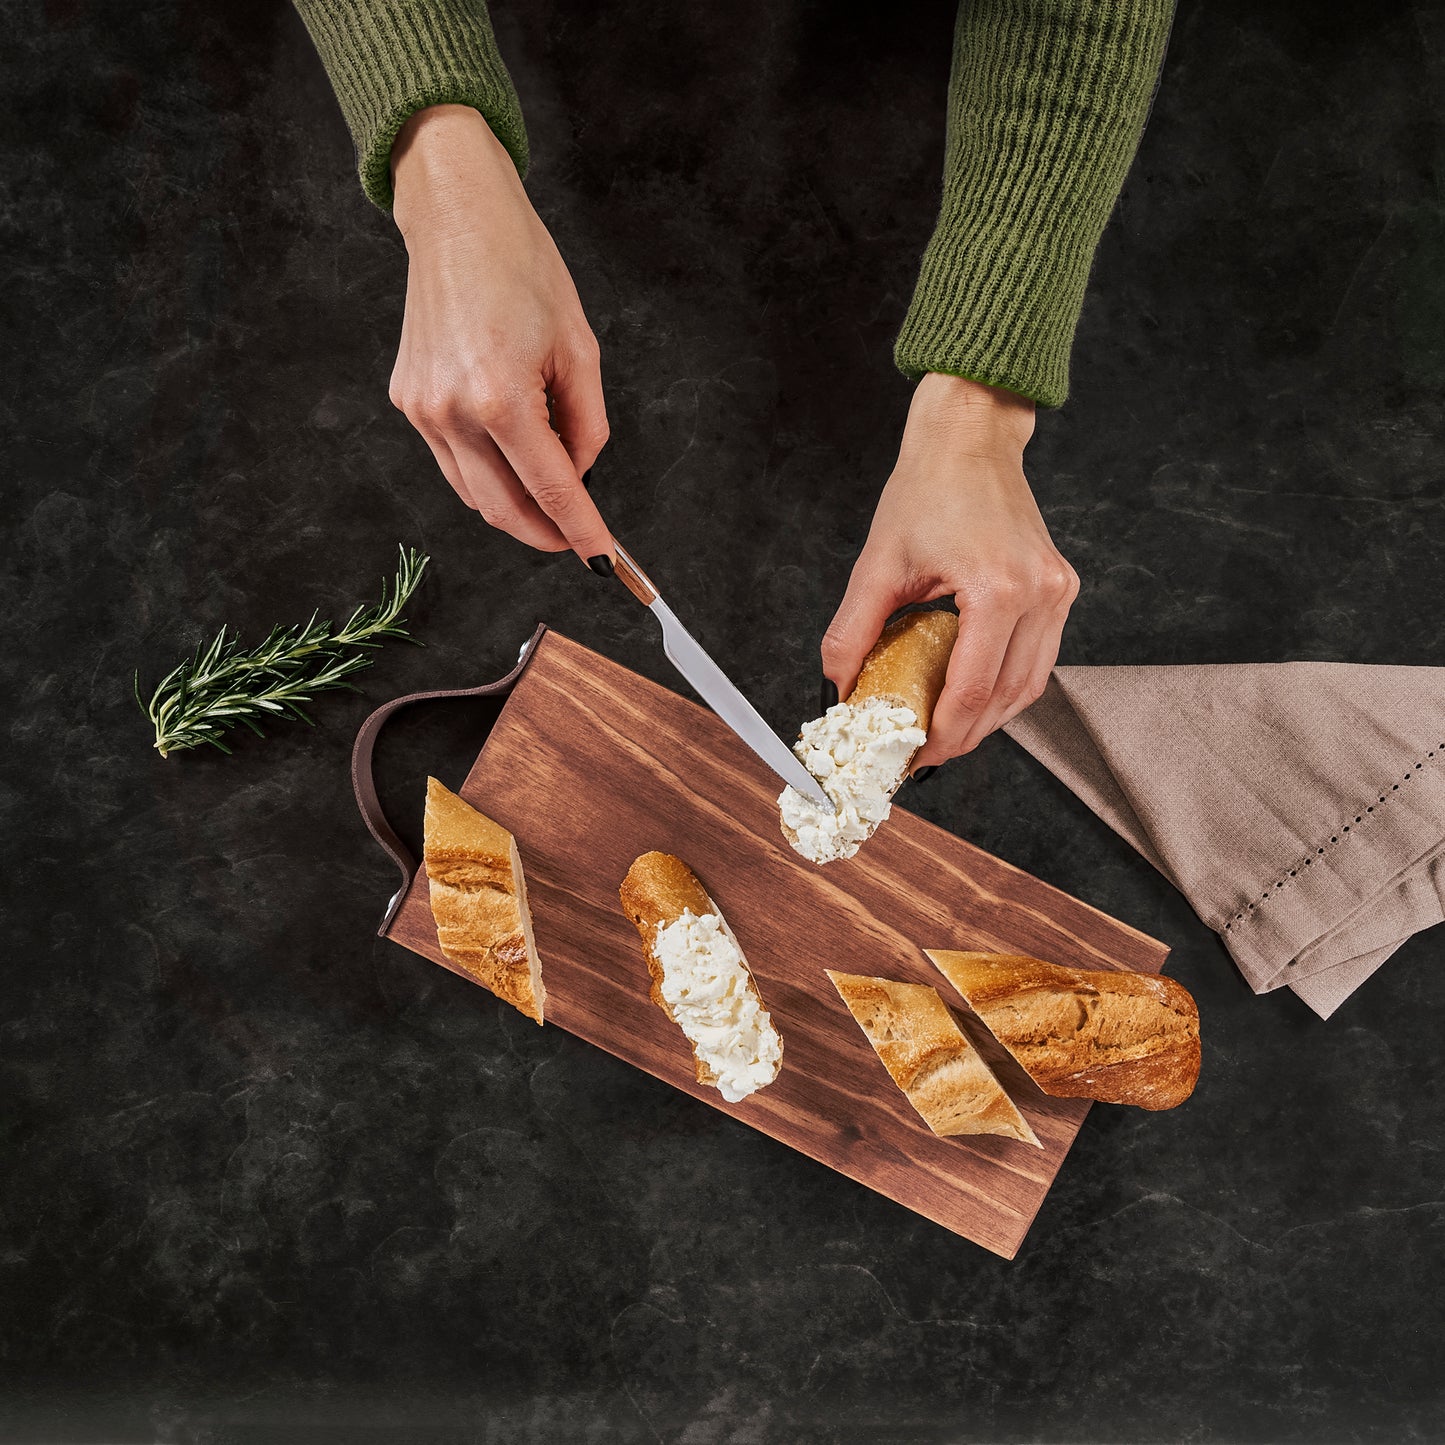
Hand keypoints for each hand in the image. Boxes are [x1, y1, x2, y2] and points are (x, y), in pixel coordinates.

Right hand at [388, 105, 612, 563]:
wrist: (456, 218)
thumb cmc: (522, 269)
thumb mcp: (580, 348)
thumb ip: (587, 425)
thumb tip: (580, 476)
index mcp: (501, 398)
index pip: (552, 491)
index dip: (582, 532)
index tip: (604, 560)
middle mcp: (453, 412)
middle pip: (505, 509)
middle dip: (546, 534)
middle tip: (577, 539)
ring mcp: (422, 410)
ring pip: (474, 495)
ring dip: (515, 508)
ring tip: (550, 495)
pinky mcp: (407, 401)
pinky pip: (452, 462)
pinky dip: (486, 474)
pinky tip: (511, 455)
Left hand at [821, 373, 1078, 767]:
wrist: (969, 438)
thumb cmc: (927, 488)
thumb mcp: (877, 564)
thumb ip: (853, 632)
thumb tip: (838, 686)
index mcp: (997, 588)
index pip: (972, 690)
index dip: (943, 735)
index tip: (915, 758)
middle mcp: (1039, 593)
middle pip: (1007, 697)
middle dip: (966, 736)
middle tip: (927, 754)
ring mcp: (1057, 591)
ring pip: (1030, 685)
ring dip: (990, 717)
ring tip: (949, 732)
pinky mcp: (1060, 587)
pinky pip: (1039, 657)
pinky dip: (1007, 685)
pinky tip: (975, 695)